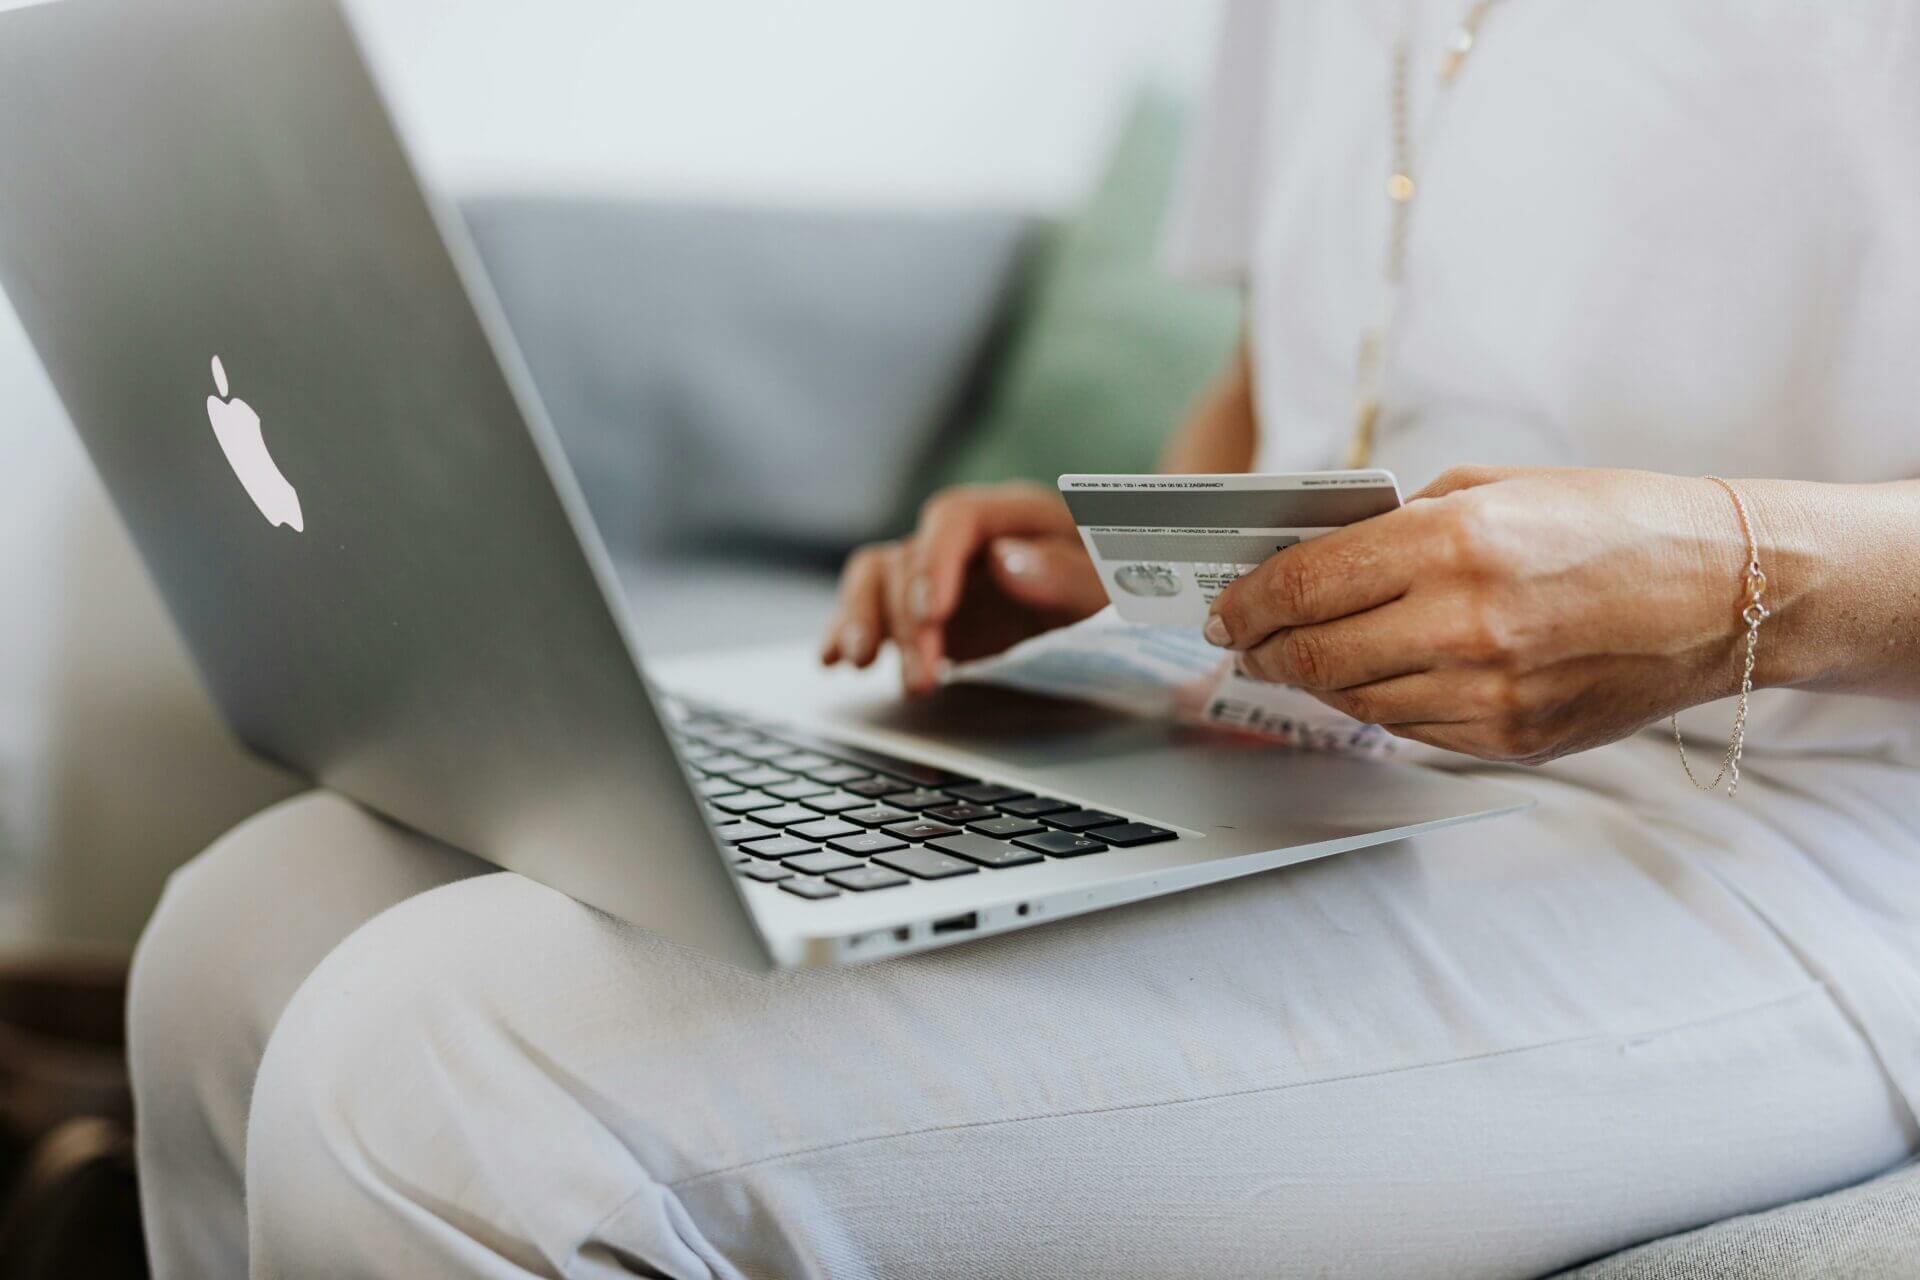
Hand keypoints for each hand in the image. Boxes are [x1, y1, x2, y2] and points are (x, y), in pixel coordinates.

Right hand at [821, 483, 1107, 694]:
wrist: (1120, 602)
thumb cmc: (1120, 585)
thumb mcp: (1113, 584)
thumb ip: (1067, 573)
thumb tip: (1005, 563)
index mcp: (1014, 514)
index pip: (954, 518)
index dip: (934, 561)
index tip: (932, 612)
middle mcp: (965, 537)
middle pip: (909, 557)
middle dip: (906, 621)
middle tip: (923, 678)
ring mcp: (938, 571)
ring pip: (876, 578)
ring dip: (863, 621)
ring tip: (859, 665)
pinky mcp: (922, 609)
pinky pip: (871, 607)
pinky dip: (847, 630)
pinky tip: (832, 660)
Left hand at [1204, 466, 1758, 762]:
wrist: (1724, 590)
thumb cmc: (1611, 522)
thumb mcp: (1494, 487)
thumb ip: (1396, 524)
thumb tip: (1309, 556)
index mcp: (1455, 543)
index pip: (1305, 584)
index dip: (1246, 601)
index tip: (1223, 608)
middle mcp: (1466, 625)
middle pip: (1312, 655)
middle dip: (1262, 649)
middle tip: (1243, 641)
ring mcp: (1490, 694)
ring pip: (1353, 700)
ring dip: (1314, 679)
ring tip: (1300, 656)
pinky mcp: (1512, 740)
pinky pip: (1409, 729)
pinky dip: (1378, 703)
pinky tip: (1376, 677)